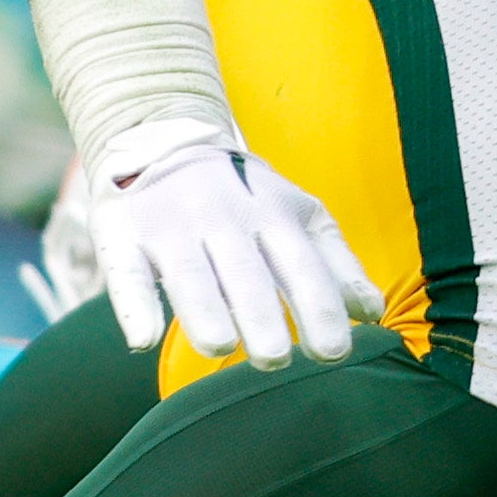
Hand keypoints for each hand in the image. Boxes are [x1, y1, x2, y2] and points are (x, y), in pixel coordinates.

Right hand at [74, 114, 384, 368]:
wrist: (165, 138)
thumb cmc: (244, 197)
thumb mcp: (297, 215)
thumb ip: (335, 265)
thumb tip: (373, 315)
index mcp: (272, 215)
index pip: (301, 266)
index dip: (318, 309)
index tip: (334, 352)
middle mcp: (223, 219)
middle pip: (245, 272)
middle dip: (262, 314)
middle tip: (274, 358)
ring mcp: (171, 226)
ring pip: (189, 274)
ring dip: (204, 310)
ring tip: (220, 346)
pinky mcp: (123, 234)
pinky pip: (126, 273)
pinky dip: (133, 306)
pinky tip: (143, 339)